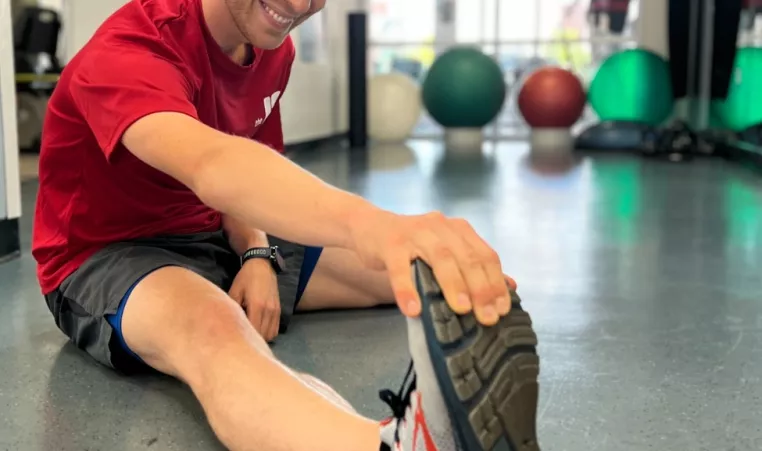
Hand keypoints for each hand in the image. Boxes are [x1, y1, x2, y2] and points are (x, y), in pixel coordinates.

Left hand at [229, 258, 280, 341]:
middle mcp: (269, 310)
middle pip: (263, 336)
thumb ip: (232, 308)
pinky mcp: (279, 310)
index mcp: (256, 306)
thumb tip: (227, 324)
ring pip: (270, 335)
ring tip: (251, 334)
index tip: (236, 339)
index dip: (245, 338)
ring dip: (261, 337)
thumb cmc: (245, 277)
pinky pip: (276, 330)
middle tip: (242, 338)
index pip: (253, 331)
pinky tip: (259, 329)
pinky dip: (268, 333)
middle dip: (252, 339)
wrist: (262, 265)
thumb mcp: (234, 291)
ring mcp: (276, 311)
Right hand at [350, 211, 514, 325]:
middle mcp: (441, 227)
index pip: (485, 256)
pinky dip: (407, 289)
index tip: (501, 310)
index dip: (496, 283)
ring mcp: (415, 233)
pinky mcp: (390, 243)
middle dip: (480, 288)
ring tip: (461, 310)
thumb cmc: (412, 245)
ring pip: (440, 258)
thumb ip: (474, 265)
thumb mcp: (445, 250)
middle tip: (486, 317)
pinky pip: (400, 268)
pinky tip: (412, 309)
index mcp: (458, 229)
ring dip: (453, 285)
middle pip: (467, 258)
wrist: (369, 227)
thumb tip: (510, 285)